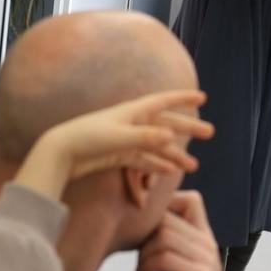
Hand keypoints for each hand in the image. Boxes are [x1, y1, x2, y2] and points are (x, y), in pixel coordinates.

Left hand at [19, 90, 211, 197]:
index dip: (182, 99)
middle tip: (209, 133)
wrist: (60, 153)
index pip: (164, 101)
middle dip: (187, 129)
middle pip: (166, 124)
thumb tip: (171, 137)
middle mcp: (132, 123)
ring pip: (157, 146)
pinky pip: (143, 160)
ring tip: (192, 166)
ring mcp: (126, 139)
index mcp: (133, 112)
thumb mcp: (119, 138)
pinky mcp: (118, 155)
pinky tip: (169, 172)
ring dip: (174, 155)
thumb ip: (146, 137)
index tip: (202, 97)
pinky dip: (156, 166)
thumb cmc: (87, 139)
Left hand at [137, 191, 226, 270]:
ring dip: (143, 252)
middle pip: (167, 217)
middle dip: (144, 234)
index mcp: (204, 235)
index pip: (192, 199)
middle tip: (138, 254)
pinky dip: (146, 265)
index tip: (147, 227)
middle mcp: (208, 243)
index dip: (165, 205)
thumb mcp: (173, 261)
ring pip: (164, 235)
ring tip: (141, 268)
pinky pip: (165, 257)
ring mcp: (206, 258)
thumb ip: (164, 239)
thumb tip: (136, 219)